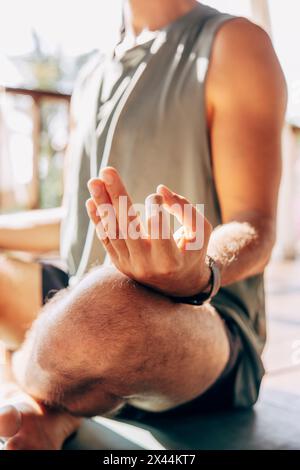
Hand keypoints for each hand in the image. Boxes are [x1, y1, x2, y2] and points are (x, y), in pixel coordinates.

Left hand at [86, 167, 211, 296]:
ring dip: (102, 204)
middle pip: (128, 226)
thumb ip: (185, 209)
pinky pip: (106, 239)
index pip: (156, 227)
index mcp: (169, 260)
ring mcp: (130, 266)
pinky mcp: (119, 264)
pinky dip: (98, 220)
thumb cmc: (192, 251)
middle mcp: (146, 265)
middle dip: (117, 196)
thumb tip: (161, 190)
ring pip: (112, 231)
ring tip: (94, 181)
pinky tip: (92, 201)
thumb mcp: (200, 231)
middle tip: (106, 171)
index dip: (154, 206)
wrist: (179, 285)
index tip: (157, 195)